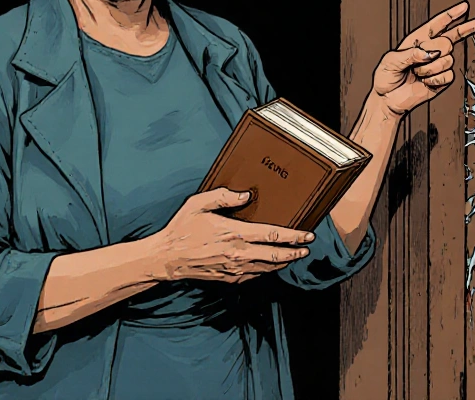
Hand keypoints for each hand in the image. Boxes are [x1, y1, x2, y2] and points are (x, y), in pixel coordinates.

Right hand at [146, 188, 314, 283]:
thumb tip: (247, 195)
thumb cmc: (182, 229)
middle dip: (295, 252)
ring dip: (283, 262)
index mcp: (234, 234)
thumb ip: (223, 197)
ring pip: (267, 268)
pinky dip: (266, 270)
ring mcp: (234, 269)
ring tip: (294, 255)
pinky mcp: (229, 278)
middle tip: (308, 248)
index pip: (272, 236)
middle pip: (276, 256)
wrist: (166, 259)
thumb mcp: (198, 204)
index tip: (308, 235)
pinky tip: (270, 264)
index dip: (294, 236)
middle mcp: (238, 254)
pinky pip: (254, 276)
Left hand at [372, 1, 474, 117]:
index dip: (452, 15)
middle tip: (420, 61)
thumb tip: (429, 53)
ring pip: (447, 60)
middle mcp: (431, 50)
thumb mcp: (390, 60)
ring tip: (418, 73)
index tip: (464, 7)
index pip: (439, 24)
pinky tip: (425, 81)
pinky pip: (448, 76)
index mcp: (418, 40)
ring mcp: (438, 65)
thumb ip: (410, 53)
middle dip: (434, 51)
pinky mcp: (442, 80)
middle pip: (447, 41)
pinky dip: (435, 80)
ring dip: (429, 69)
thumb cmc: (386, 77)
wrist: (388, 99)